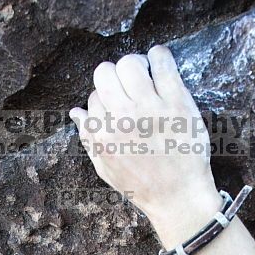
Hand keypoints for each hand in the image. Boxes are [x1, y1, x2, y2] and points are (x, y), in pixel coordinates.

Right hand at [69, 46, 221, 243]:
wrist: (177, 197)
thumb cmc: (142, 187)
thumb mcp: (107, 169)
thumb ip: (89, 140)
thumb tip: (76, 112)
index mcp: (104, 135)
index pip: (94, 97)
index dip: (106, 100)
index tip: (118, 105)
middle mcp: (123, 119)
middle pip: (106, 73)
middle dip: (115, 77)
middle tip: (130, 86)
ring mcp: (150, 108)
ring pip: (130, 63)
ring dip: (136, 65)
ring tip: (146, 77)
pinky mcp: (176, 101)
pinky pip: (162, 62)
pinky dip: (159, 57)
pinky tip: (161, 66)